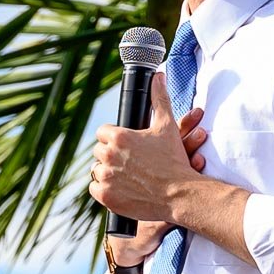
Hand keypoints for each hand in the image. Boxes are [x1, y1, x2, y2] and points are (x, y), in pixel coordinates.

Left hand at [89, 70, 206, 249]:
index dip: (113, 137)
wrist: (179, 194)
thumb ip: (160, 99)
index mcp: (119, 136)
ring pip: (97, 170)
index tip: (124, 145)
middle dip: (111, 155)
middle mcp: (109, 155)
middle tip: (127, 161)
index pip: (103, 132)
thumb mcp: (168, 126)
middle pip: (99, 151)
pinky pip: (94, 189)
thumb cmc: (174, 160)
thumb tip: (158, 77)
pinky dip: (105, 189)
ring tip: (124, 175)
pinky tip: (119, 188)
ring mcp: (106, 177)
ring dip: (107, 172)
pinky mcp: (106, 196)